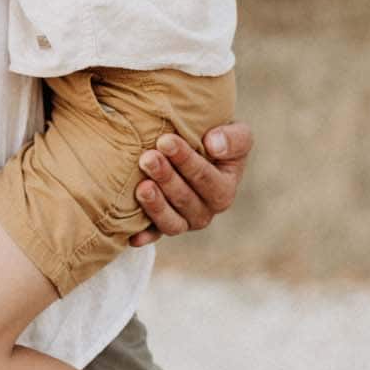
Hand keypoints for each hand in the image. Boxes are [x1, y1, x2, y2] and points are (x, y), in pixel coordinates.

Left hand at [127, 120, 252, 246]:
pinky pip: (154, 235)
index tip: (165, 141)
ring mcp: (183, 220)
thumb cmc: (213, 139)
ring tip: (142, 187)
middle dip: (166, 178)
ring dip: (156, 205)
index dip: (186, 160)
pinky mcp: (162, 226)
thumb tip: (214, 146)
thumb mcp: (236, 133)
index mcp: (224, 188)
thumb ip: (234, 138)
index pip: (206, 178)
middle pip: (185, 199)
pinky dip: (145, 236)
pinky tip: (133, 236)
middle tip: (148, 158)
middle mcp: (205, 210)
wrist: (193, 148)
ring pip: (172, 221)